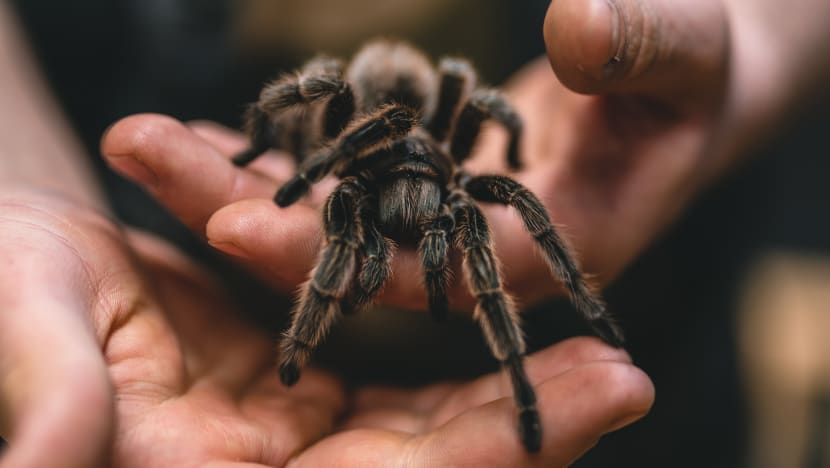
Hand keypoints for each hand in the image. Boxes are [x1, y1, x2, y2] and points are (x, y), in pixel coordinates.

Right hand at [0, 190, 651, 466]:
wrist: (3, 260)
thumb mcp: (16, 326)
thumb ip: (48, 394)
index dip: (470, 464)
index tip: (590, 409)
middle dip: (521, 428)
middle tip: (625, 374)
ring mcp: (278, 429)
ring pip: (415, 425)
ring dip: (503, 385)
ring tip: (598, 344)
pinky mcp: (291, 379)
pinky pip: (390, 378)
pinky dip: (450, 350)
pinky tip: (505, 318)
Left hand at [99, 0, 794, 309]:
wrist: (683, 81)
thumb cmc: (699, 72)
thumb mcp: (690, 51)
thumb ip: (647, 48)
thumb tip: (578, 33)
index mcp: (552, 246)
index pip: (432, 271)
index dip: (340, 254)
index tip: (237, 225)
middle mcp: (484, 246)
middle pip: (356, 245)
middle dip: (249, 210)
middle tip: (143, 154)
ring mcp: (451, 213)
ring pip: (337, 209)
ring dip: (242, 176)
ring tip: (147, 138)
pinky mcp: (430, 178)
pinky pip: (346, 170)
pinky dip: (284, 149)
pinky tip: (213, 128)